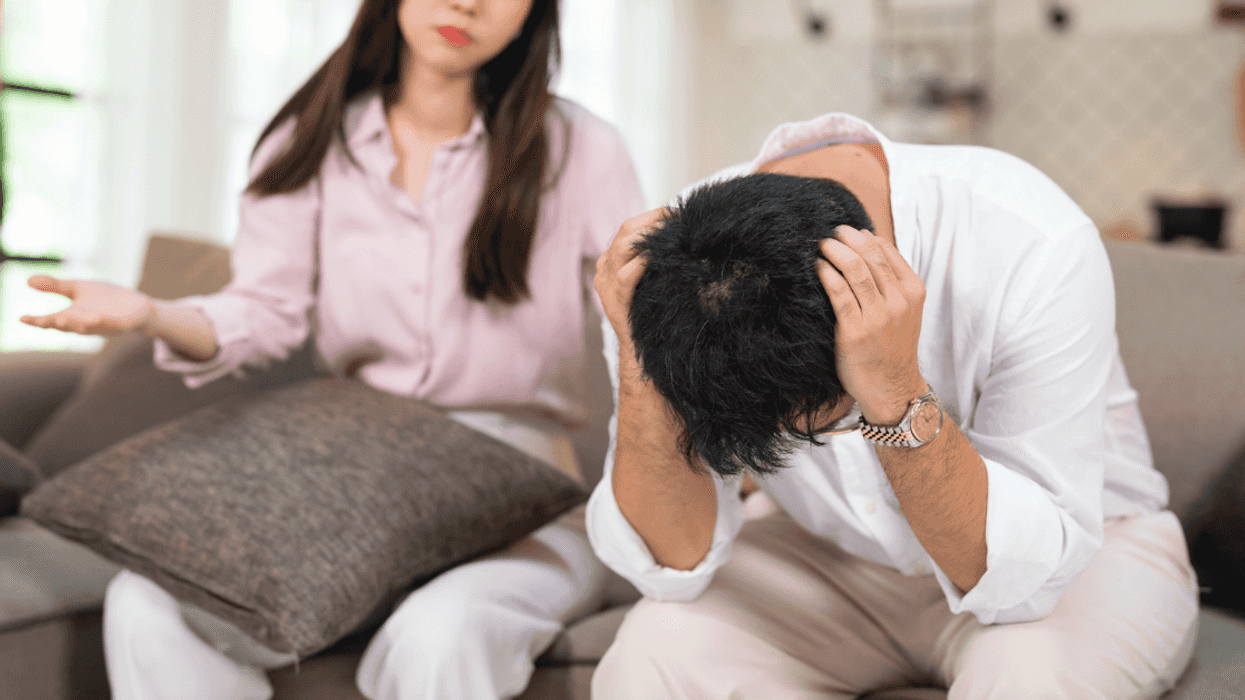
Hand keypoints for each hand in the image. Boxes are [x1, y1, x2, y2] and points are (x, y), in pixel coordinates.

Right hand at [20, 275, 155, 336]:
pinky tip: (97, 318)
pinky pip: (113, 325)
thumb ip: (56, 286)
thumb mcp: (79, 289)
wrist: (139, 306)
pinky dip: (105, 322)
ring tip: (66, 318)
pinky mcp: (124, 324)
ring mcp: (105, 326)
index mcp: (74, 317)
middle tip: (46, 320)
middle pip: (70, 326)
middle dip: (58, 323)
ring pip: (89, 327)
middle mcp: (87, 324)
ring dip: (78, 324)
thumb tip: (28, 280)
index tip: (22, 318)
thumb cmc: (106, 299)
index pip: (53, 321)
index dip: (38, 321)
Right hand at [594, 207, 668, 356]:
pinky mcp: (614, 298)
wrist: (639, 349)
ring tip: (672, 233)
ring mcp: (606, 283)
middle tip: (677, 219)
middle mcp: (604, 268)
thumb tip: (681, 237)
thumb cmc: (649, 313)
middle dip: (653, 221)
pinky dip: (643, 262)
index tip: (675, 213)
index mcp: (610, 261)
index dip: (651, 217)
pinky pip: (627, 274)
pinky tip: (658, 257)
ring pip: (622, 248)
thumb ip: (655, 260)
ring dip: (650, 237)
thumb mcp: (649, 280)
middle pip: (625, 232)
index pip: (628, 228)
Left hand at [816, 225, 926, 424]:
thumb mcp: (904, 310)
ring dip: (835, 252)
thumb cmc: (891, 346)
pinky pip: (839, 293)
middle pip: (870, 256)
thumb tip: (868, 241)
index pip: (887, 251)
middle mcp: (899, 301)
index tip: (848, 231)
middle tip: (831, 233)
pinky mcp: (856, 331)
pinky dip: (827, 275)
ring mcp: (879, 317)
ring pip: (855, 270)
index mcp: (913, 291)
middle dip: (847, 239)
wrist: (891, 387)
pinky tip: (819, 268)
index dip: (864, 236)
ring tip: (822, 246)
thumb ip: (891, 280)